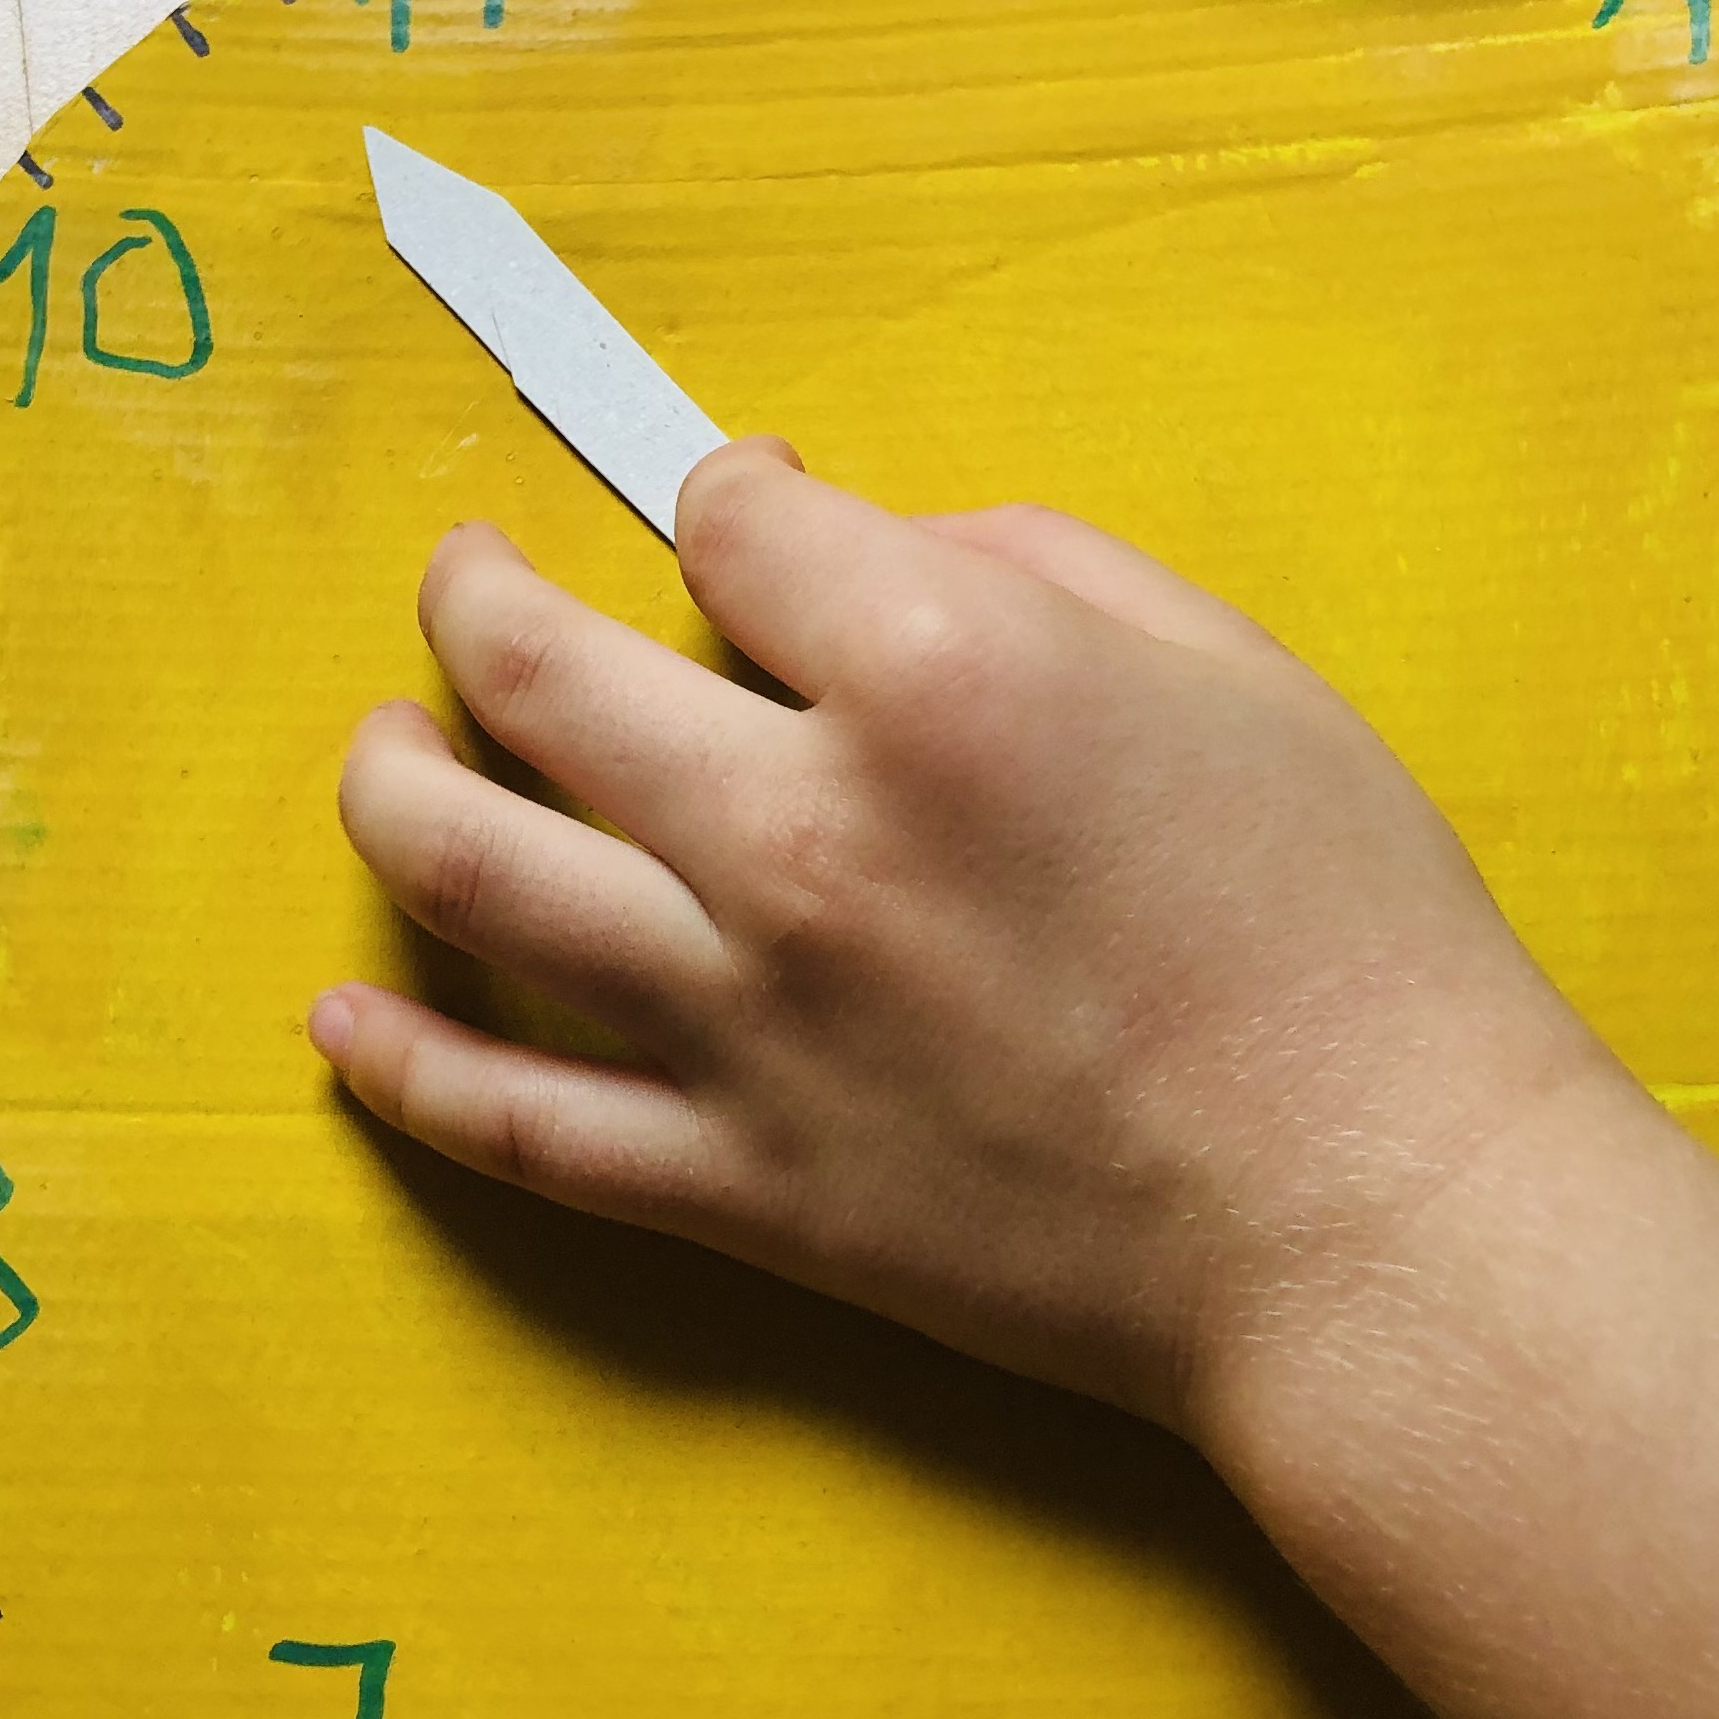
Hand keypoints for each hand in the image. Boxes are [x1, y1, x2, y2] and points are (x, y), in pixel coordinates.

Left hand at [308, 438, 1604, 1439]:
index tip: (741, 504)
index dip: (726, 488)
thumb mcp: (1226, 667)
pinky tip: (339, 1012)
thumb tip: (862, 540)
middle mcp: (798, 838)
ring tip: (388, 744)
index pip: (724, 519)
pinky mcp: (737, 1185)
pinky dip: (399, 1064)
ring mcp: (744, 1023)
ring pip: (467, 874)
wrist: (1379, 1230)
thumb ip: (1023, 563)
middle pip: (536, 670)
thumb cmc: (1348, 935)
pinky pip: (511, 1119)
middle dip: (477, 592)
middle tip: (468, 577)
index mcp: (930, 678)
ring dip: (391, 783)